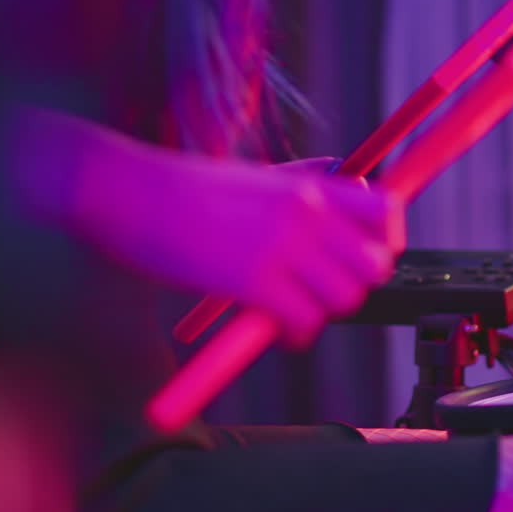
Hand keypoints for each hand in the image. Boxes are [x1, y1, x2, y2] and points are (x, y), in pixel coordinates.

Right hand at [9, 108, 404, 345]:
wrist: (126, 194)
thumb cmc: (183, 190)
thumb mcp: (258, 176)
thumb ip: (305, 187)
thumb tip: (351, 190)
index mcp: (308, 185)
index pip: (386, 211)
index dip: (385, 242)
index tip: (365, 259)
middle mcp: (305, 212)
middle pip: (376, 264)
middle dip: (355, 286)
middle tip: (323, 293)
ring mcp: (281, 246)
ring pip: (345, 299)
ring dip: (324, 313)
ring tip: (296, 312)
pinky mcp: (252, 281)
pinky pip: (304, 323)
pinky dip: (296, 335)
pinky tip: (276, 328)